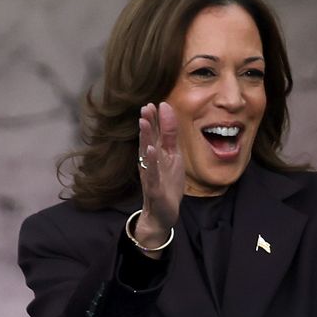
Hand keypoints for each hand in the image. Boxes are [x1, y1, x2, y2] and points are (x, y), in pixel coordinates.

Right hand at [134, 102, 184, 253]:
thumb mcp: (173, 157)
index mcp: (156, 153)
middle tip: (146, 106)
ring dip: (144, 137)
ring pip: (146, 152)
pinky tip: (149, 150)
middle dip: (147, 123)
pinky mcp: (153, 187)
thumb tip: (169, 115)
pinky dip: (149, 161)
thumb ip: (170, 138)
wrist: (162, 213)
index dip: (156, 119)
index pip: (155, 133)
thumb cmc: (167, 184)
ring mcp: (150, 173)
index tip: (157, 103)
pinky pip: (150, 172)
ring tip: (143, 121)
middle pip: (148, 139)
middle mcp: (150, 161)